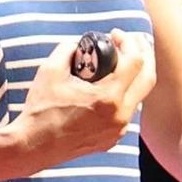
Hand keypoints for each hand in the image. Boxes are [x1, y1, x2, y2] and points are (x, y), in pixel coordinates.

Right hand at [11, 27, 156, 167]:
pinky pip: (127, 112)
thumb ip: (68, 49)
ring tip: (123, 60)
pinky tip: (113, 85)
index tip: (115, 35)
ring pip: (139, 96)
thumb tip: (80, 43)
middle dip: (144, 54)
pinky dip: (124, 94)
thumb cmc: (40, 110)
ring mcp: (118, 130)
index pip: (135, 62)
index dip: (129, 42)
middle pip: (148, 78)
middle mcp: (120, 116)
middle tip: (133, 41)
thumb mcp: (50, 70)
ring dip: (135, 75)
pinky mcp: (112, 139)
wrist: (33, 146)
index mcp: (108, 98)